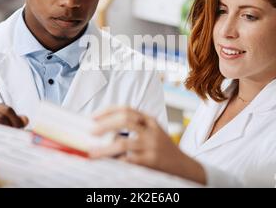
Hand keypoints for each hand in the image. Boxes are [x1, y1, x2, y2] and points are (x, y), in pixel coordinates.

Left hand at [89, 107, 206, 184]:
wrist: (184, 166)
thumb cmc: (162, 149)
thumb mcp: (153, 132)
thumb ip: (135, 127)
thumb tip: (103, 129)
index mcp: (149, 120)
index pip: (126, 109)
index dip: (107, 111)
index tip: (93, 117)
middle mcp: (150, 130)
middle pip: (124, 120)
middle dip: (104, 124)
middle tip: (91, 131)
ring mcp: (151, 146)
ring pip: (122, 142)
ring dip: (104, 147)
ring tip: (92, 152)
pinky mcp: (150, 161)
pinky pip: (128, 160)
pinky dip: (116, 161)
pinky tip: (108, 163)